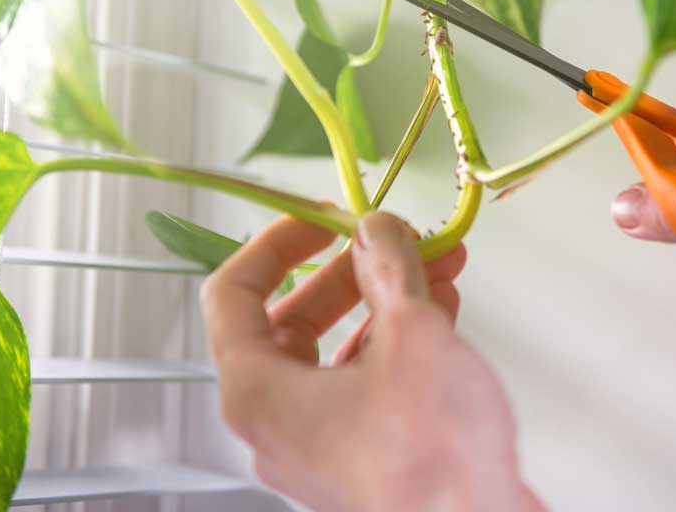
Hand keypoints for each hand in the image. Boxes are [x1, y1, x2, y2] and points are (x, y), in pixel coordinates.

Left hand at [200, 211, 543, 511]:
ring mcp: (319, 446)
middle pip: (292, 321)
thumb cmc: (434, 457)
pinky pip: (364, 382)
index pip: (233, 295)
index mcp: (259, 394)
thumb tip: (376, 231)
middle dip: (352, 270)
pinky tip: (442, 309)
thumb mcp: (413, 333)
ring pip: (336, 351)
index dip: (276, 245)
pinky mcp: (361, 458)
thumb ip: (388, 268)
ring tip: (436, 265)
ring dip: (385, 300)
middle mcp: (278, 424)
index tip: (322, 218)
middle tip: (391, 236)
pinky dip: (397, 341)